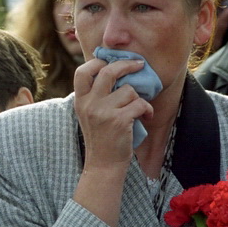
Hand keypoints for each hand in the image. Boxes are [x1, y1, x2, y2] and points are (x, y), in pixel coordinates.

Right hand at [73, 57, 153, 171]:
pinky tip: (145, 117)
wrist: (104, 164)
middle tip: (139, 65)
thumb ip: (96, 95)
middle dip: (127, 65)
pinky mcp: (118, 121)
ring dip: (138, 99)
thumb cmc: (101, 138)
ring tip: (138, 110)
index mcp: (80, 101)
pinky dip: (147, 110)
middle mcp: (89, 104)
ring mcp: (103, 112)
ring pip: (129, 90)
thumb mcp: (90, 114)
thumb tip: (116, 69)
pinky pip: (140, 104)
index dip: (98, 62)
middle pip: (108, 71)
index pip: (83, 71)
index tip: (111, 62)